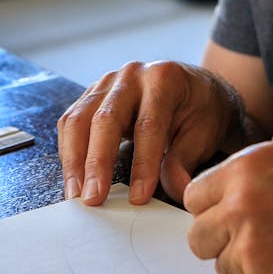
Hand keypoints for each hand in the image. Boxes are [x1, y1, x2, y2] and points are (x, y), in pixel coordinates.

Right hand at [57, 60, 243, 206]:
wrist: (194, 89)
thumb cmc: (199, 110)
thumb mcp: (204, 133)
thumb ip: (185, 160)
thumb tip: (176, 190)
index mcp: (164, 79)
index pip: (148, 124)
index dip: (143, 163)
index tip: (139, 197)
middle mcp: (132, 75)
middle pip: (106, 118)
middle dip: (98, 162)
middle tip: (94, 198)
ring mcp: (108, 82)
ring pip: (79, 119)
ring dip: (75, 160)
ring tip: (77, 195)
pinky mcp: (92, 95)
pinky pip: (71, 122)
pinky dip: (69, 151)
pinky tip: (73, 177)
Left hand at [184, 142, 272, 273]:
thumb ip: (253, 180)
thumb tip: (220, 201)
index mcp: (249, 165)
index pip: (196, 195)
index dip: (213, 212)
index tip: (228, 221)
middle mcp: (242, 197)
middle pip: (197, 233)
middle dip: (220, 243)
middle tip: (254, 244)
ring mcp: (251, 237)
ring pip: (219, 263)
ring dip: (244, 266)